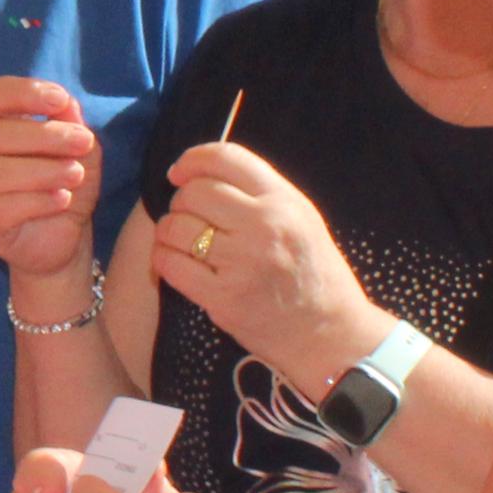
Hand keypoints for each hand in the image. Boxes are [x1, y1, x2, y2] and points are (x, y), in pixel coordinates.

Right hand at [0, 77, 101, 283]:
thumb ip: (73, 126)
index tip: (60, 100)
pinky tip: (61, 200)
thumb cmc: (66, 187)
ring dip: (44, 170)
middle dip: (46, 135)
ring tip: (76, 175)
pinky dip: (37, 200)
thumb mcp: (81, 153)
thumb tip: (66, 104)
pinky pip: (0, 206)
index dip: (26, 93)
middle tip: (84, 142)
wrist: (64, 239)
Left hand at [146, 144, 390, 396]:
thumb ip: (260, 193)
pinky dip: (163, 260)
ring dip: (168, 232)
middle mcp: (264, 226)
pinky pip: (170, 264)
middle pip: (194, 192)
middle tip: (188, 218)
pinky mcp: (222, 297)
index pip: (226, 158)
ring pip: (176, 227)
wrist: (329, 334)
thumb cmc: (313, 274)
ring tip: (180, 243)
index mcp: (284, 201)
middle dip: (181, 203)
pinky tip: (173, 264)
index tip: (179, 173)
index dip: (193, 160)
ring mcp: (242, 262)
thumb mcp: (302, 219)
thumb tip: (200, 174)